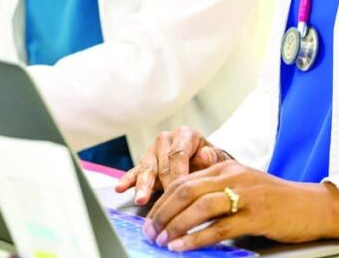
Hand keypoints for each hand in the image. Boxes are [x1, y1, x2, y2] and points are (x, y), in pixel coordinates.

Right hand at [115, 127, 229, 204]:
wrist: (204, 161)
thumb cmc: (211, 161)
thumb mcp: (218, 158)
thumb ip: (213, 158)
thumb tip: (206, 155)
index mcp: (185, 134)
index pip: (179, 154)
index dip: (179, 174)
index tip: (181, 191)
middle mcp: (166, 139)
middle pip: (162, 164)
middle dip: (164, 185)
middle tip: (166, 204)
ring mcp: (152, 151)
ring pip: (147, 169)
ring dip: (143, 186)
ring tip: (141, 199)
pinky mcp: (143, 163)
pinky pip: (134, 172)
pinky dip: (127, 181)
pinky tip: (120, 188)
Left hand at [143, 160, 338, 251]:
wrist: (310, 205)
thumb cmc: (274, 199)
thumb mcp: (242, 185)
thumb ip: (215, 189)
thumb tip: (183, 207)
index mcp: (225, 167)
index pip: (184, 179)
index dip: (163, 200)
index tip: (151, 217)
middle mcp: (232, 176)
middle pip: (186, 190)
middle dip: (163, 212)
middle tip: (151, 230)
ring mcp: (245, 195)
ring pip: (200, 207)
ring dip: (176, 225)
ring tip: (163, 240)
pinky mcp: (256, 215)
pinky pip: (219, 227)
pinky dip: (197, 238)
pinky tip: (184, 247)